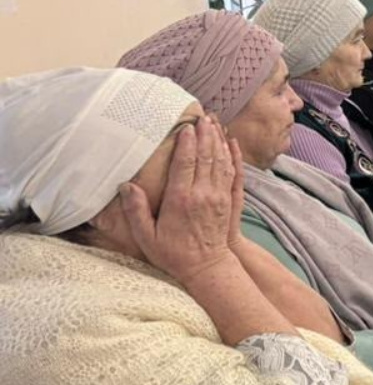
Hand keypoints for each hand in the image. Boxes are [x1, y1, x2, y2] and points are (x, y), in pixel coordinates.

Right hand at [120, 116, 242, 285]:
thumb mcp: (146, 237)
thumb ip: (136, 211)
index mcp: (181, 200)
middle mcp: (203, 195)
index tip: (186, 126)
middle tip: (201, 116)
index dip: (187, 142)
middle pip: (206, 157)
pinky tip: (231, 143)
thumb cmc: (173, 254)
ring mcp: (219, 197)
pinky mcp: (230, 202)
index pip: (186, 163)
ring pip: (221, 162)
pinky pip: (233, 174)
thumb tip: (126, 185)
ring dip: (218, 140)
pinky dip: (233, 156)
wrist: (207, 268)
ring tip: (213, 122)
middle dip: (204, 134)